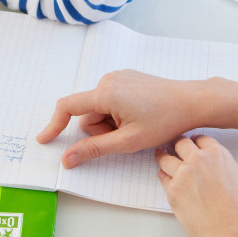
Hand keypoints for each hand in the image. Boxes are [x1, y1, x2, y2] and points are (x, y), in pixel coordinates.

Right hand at [36, 70, 201, 167]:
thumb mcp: (128, 141)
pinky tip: (140, 116)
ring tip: (136, 125)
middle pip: (87, 113)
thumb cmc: (165, 120)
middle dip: (101, 130)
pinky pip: (111, 100)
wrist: (192, 102)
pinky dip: (118, 114)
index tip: (45, 140)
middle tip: (127, 135)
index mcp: (105, 92)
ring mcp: (118, 77)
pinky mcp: (127, 79)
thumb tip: (68, 159)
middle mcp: (108, 80)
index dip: (54, 125)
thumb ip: (94, 149)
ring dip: (111, 123)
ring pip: (100, 109)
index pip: (68, 107)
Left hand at [156, 135, 237, 236]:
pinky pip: (162, 178)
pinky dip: (163, 176)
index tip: (193, 144)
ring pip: (166, 158)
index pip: (201, 139)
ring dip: (165, 157)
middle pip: (181, 144)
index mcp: (218, 154)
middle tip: (175, 148)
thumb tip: (234, 174)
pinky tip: (164, 176)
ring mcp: (182, 175)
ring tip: (162, 156)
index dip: (197, 142)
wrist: (234, 236)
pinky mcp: (172, 192)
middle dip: (178, 145)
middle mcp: (197, 160)